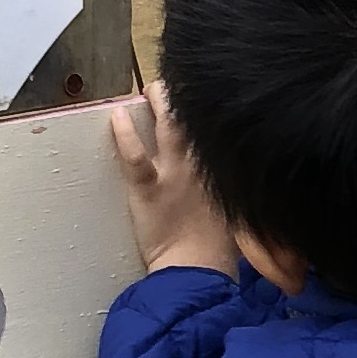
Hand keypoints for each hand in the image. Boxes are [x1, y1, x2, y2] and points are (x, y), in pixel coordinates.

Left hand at [107, 84, 235, 275]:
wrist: (198, 269)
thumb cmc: (219, 252)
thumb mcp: (239, 215)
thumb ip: (233, 193)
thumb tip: (235, 184)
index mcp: (224, 171)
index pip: (218, 130)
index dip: (211, 112)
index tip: (206, 100)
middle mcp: (203, 163)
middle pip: (197, 117)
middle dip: (186, 96)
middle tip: (175, 87)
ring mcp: (175, 172)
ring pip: (169, 123)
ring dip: (160, 101)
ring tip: (151, 89)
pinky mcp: (148, 187)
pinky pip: (134, 154)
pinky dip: (125, 133)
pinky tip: (117, 116)